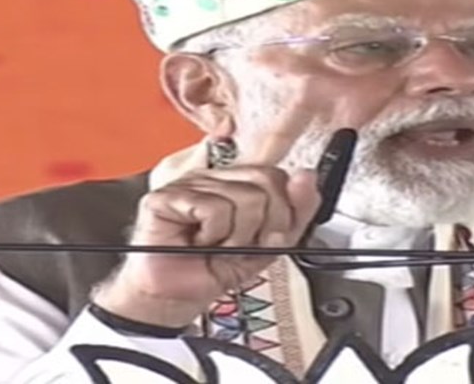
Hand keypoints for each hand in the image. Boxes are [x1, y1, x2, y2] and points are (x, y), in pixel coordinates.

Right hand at [93, 112, 322, 328]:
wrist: (178, 299)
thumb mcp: (269, 245)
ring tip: (217, 244)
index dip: (283, 211)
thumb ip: (296, 213)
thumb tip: (307, 176)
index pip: (278, 175)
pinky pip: (214, 208)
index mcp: (236, 182)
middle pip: (266, 180)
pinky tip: (198, 241)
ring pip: (244, 197)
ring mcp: (189, 183)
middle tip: (241, 243)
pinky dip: (213, 235)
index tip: (268, 236)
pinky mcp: (166, 197)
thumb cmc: (214, 270)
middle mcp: (214, 177)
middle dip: (263, 224)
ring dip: (236, 235)